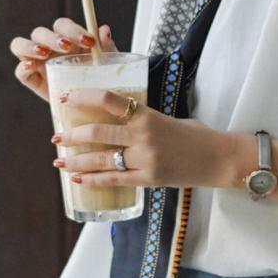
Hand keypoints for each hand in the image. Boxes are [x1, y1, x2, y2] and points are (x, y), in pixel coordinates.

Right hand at [9, 17, 114, 103]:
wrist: (93, 106)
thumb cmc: (98, 79)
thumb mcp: (106, 64)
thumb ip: (105, 46)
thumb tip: (104, 30)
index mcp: (65, 39)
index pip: (61, 25)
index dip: (72, 29)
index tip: (89, 41)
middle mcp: (47, 47)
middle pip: (40, 33)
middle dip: (53, 37)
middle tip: (67, 47)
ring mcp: (35, 62)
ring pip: (20, 45)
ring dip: (31, 46)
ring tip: (44, 53)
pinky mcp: (31, 80)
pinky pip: (19, 71)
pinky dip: (22, 67)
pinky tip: (31, 66)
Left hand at [52, 90, 225, 193]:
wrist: (219, 159)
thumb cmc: (196, 136)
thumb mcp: (167, 118)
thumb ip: (142, 120)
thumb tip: (116, 121)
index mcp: (148, 115)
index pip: (109, 100)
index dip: (83, 97)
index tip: (65, 99)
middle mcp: (144, 136)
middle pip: (98, 134)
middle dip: (72, 136)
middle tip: (57, 137)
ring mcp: (145, 159)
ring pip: (102, 160)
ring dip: (76, 161)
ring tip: (60, 161)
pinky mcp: (149, 179)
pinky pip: (114, 180)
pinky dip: (94, 180)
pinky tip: (78, 179)